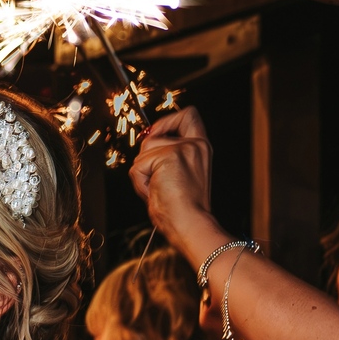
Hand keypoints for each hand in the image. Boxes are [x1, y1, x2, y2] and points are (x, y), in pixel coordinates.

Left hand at [130, 109, 226, 259]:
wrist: (190, 223)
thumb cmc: (181, 208)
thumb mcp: (177, 174)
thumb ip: (167, 154)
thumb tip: (147, 137)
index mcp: (200, 147)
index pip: (188, 116)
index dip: (167, 120)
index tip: (154, 133)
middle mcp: (195, 144)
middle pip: (153, 135)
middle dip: (145, 158)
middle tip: (155, 180)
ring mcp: (183, 148)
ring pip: (143, 152)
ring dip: (142, 174)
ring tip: (158, 189)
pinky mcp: (168, 156)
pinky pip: (138, 166)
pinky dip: (139, 182)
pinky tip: (155, 191)